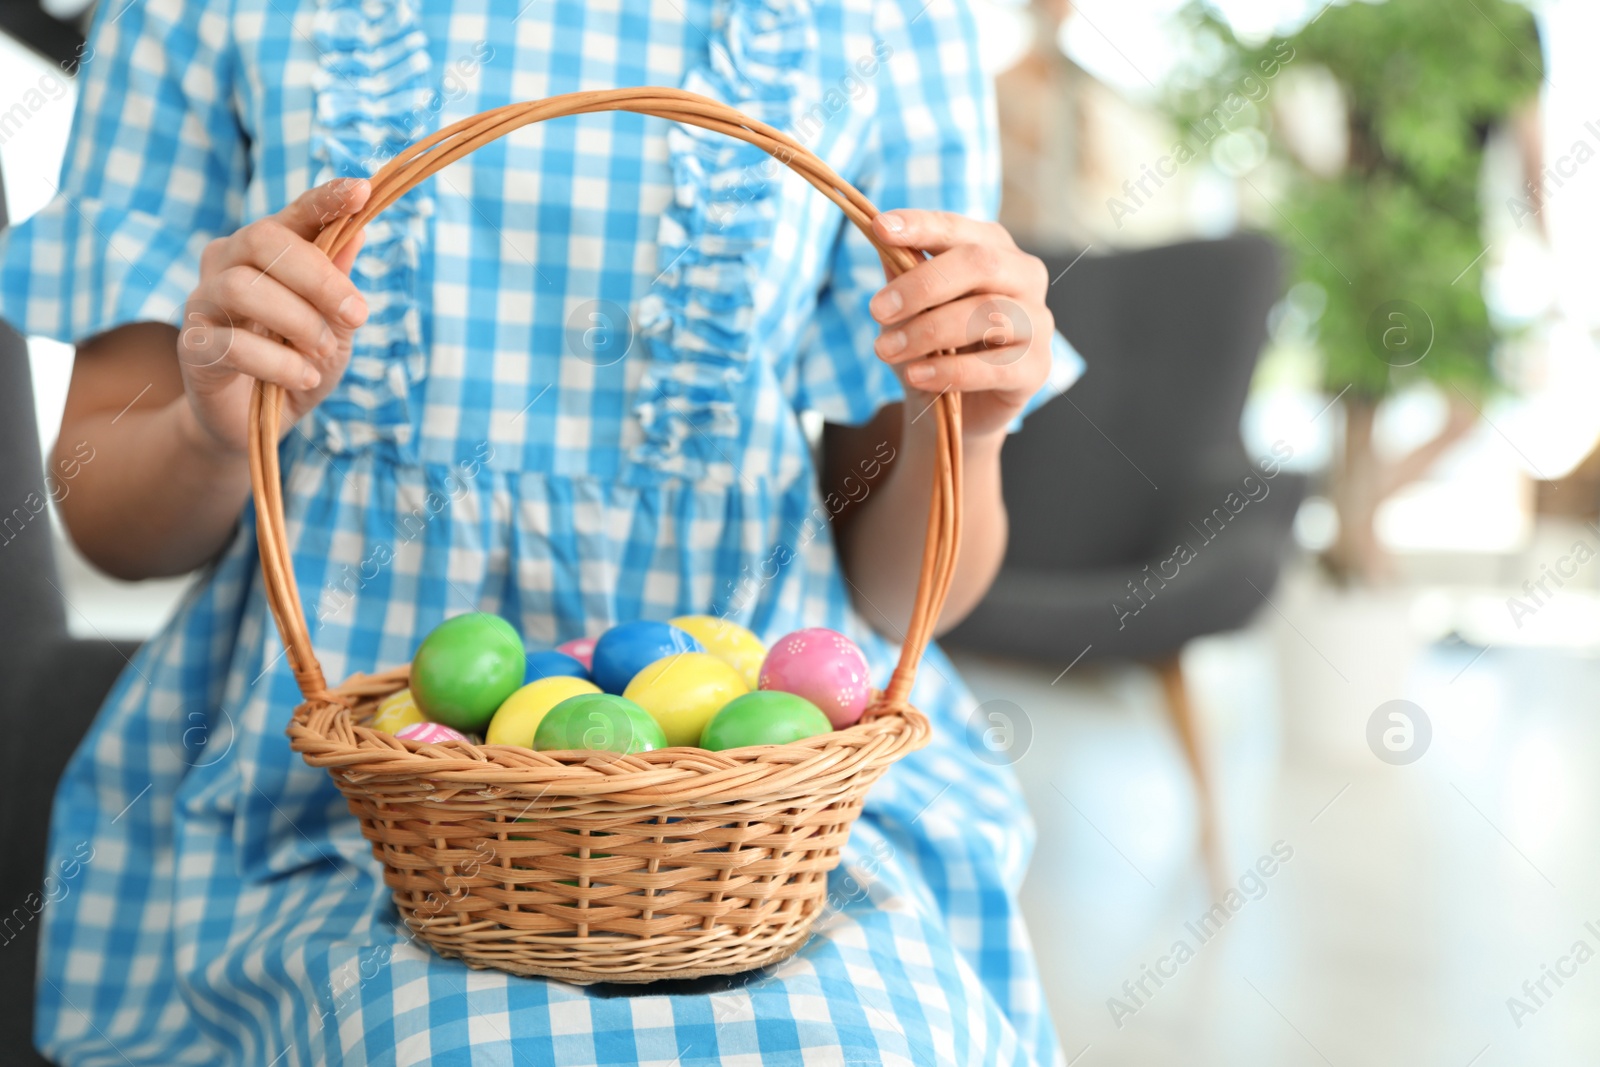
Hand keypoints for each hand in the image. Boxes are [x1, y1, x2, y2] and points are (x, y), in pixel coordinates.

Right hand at [176, 178, 371, 454]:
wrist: (252, 421)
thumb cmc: (297, 364)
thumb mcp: (333, 327)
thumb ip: (340, 283)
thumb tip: (359, 232)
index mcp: (265, 252)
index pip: (293, 214)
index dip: (325, 199)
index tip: (362, 192)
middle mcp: (226, 264)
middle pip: (263, 240)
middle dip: (319, 277)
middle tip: (357, 314)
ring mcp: (202, 303)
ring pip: (243, 288)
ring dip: (299, 323)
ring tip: (324, 352)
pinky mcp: (191, 347)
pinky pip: (233, 344)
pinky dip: (281, 364)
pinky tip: (304, 378)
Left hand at [867, 210, 1052, 438]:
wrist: (959, 411)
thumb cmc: (935, 348)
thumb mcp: (909, 309)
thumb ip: (901, 274)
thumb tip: (879, 238)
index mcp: (994, 249)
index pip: (958, 229)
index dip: (921, 226)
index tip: (881, 228)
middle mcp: (1024, 278)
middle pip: (980, 263)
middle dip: (922, 284)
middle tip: (878, 309)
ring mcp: (1037, 322)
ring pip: (987, 313)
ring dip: (928, 331)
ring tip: (886, 350)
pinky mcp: (1037, 367)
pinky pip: (996, 366)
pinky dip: (950, 371)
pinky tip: (917, 375)